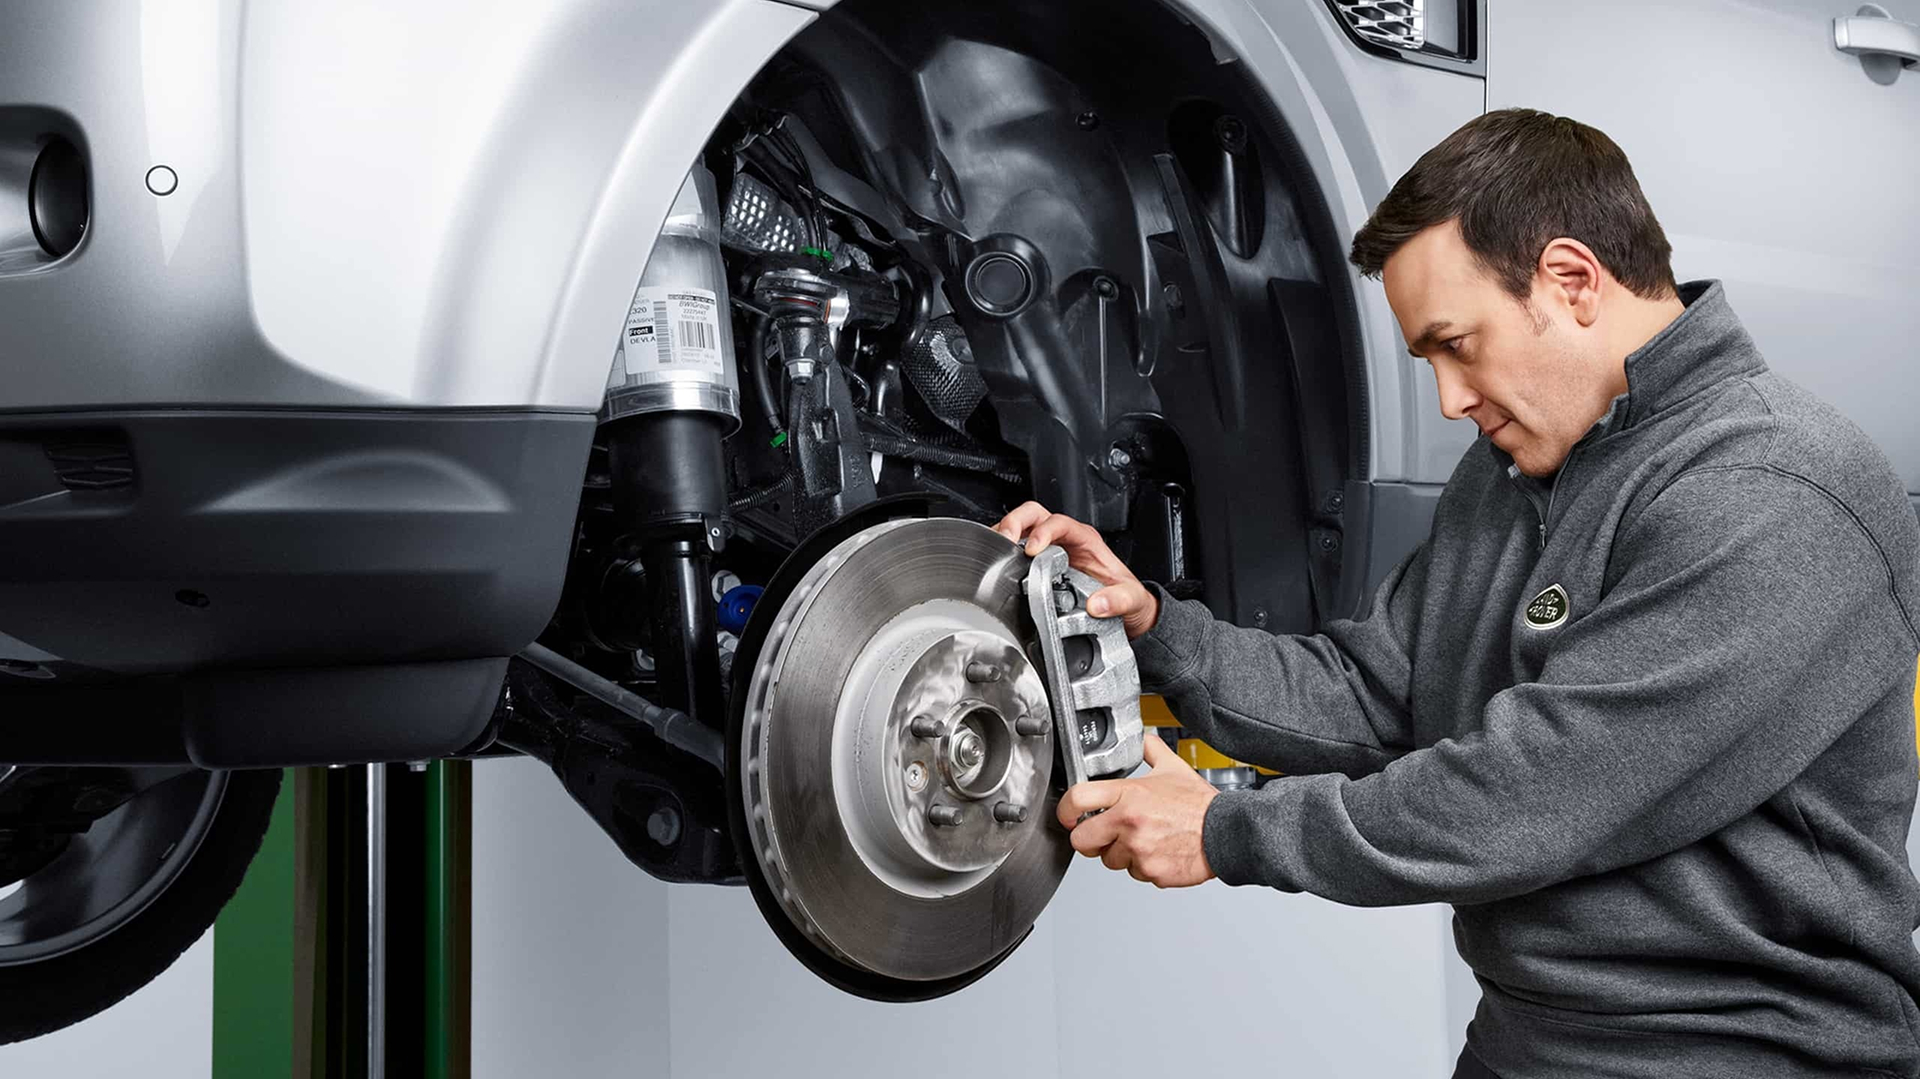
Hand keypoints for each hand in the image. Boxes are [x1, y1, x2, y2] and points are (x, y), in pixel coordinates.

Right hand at [990, 501, 1160, 638]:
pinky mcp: (1036, 565)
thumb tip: (1098, 604)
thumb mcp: (1132, 599)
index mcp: (1085, 540)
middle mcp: (1064, 540)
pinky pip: (1014, 550)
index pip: (1059, 522)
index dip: (1043, 531)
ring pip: (1019, 528)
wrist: (1124, 611)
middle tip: (1005, 542)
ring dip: (1003, 535)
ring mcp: (1048, 549)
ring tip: (993, 553)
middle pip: (1033, 514)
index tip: (1033, 550)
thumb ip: (1120, 600)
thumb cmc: (1124, 597)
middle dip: (1014, 523)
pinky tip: (995, 564)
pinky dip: (1001, 553)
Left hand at [1057, 735, 1217, 887]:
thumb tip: (1144, 740)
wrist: (1227, 833)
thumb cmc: (1200, 804)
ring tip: (1144, 840)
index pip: (1077, 799)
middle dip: (1088, 839)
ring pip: (1109, 860)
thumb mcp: (1173, 768)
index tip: (1068, 815)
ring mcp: (1138, 850)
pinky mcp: (1150, 871)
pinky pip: (1135, 873)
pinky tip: (1158, 851)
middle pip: (1081, 840)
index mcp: (1129, 795)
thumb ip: (1152, 751)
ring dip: (1121, 854)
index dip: (1065, 810)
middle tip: (1102, 834)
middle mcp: (1128, 823)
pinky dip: (1144, 866)